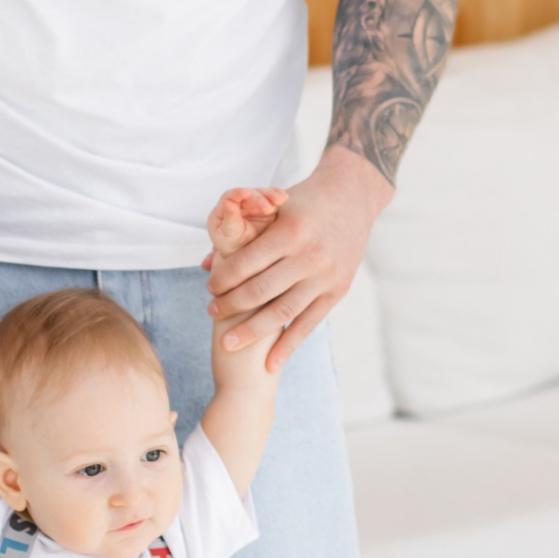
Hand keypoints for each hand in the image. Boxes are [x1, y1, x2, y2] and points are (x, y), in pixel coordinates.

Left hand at [205, 146, 389, 368]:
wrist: (353, 195)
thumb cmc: (305, 199)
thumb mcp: (275, 208)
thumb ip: (242, 236)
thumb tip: (206, 265)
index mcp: (289, 231)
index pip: (245, 264)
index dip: (223, 279)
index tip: (210, 287)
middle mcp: (308, 255)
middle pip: (259, 291)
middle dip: (230, 305)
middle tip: (212, 311)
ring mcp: (325, 276)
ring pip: (282, 312)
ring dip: (251, 330)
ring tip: (227, 341)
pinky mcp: (337, 291)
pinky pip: (309, 323)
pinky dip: (289, 345)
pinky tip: (270, 362)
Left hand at [207, 185, 286, 260]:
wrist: (251, 261)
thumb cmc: (235, 252)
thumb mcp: (230, 239)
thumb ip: (229, 223)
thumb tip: (222, 215)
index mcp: (222, 213)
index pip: (228, 197)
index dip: (237, 194)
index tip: (246, 193)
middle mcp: (237, 205)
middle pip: (248, 194)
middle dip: (258, 198)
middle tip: (268, 208)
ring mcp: (252, 205)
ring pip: (261, 194)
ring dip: (271, 196)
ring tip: (280, 201)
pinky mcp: (267, 208)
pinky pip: (272, 198)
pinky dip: (278, 196)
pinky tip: (283, 198)